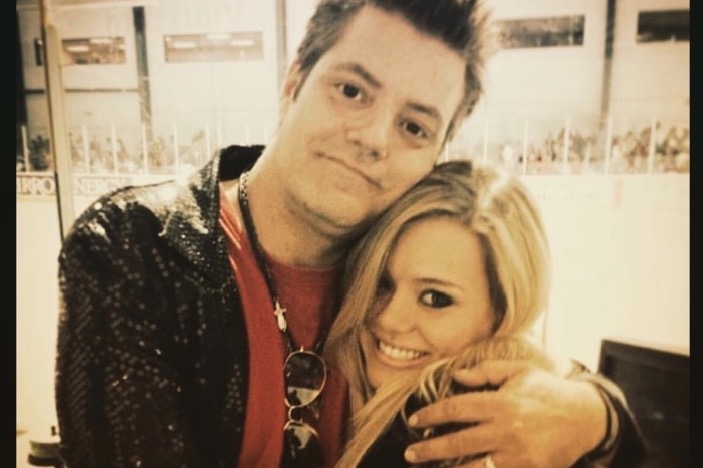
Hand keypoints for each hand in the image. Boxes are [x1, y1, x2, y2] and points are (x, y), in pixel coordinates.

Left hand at [404, 360, 606, 467]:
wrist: (587, 418)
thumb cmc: (548, 391)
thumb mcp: (519, 372)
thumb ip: (485, 372)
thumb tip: (456, 376)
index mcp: (501, 403)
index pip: (456, 410)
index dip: (431, 415)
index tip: (414, 420)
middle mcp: (506, 431)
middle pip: (458, 443)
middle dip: (429, 449)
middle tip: (410, 453)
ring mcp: (517, 457)